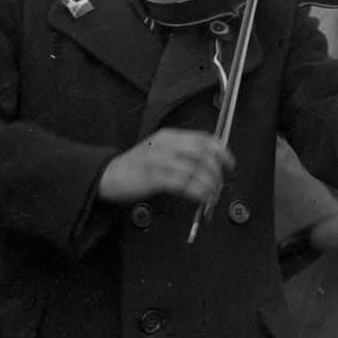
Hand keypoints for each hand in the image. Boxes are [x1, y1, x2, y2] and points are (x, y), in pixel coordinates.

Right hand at [98, 129, 232, 208]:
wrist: (107, 176)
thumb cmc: (137, 168)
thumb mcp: (161, 152)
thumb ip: (183, 154)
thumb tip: (213, 168)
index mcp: (170, 136)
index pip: (204, 138)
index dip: (222, 152)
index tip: (230, 166)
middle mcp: (166, 144)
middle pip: (204, 154)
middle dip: (217, 172)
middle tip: (220, 186)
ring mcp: (159, 160)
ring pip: (197, 171)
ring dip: (210, 187)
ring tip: (212, 198)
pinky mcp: (154, 177)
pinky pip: (185, 185)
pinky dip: (198, 194)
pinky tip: (202, 201)